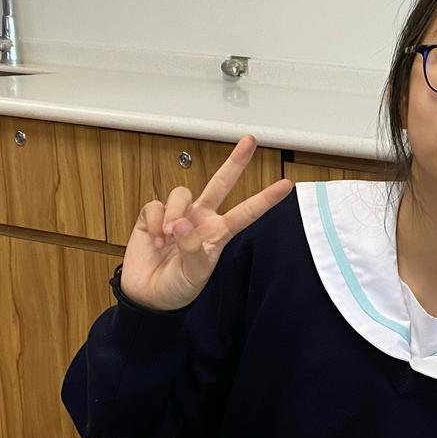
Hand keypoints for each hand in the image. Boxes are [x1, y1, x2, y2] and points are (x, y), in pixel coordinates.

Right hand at [120, 135, 294, 310]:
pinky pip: (155, 206)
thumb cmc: (178, 287)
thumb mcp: (195, 275)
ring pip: (181, 194)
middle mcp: (201, 219)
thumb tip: (181, 221)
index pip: (247, 212)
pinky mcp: (153, 216)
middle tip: (250, 141)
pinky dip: (154, 222)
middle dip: (235, 162)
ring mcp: (178, 215)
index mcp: (219, 233)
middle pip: (221, 183)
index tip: (287, 185)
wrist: (149, 296)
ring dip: (173, 213)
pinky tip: (154, 239)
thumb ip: (192, 248)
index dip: (266, 199)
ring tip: (167, 237)